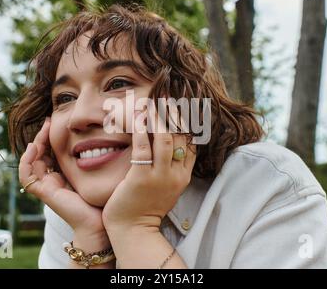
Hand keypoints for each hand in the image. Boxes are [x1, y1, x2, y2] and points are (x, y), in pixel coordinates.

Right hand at [18, 117, 104, 235]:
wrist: (99, 222)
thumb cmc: (101, 199)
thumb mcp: (96, 172)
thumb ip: (93, 158)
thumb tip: (101, 138)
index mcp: (63, 177)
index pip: (51, 153)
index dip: (51, 138)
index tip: (57, 122)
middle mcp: (52, 181)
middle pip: (39, 155)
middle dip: (42, 137)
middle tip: (49, 121)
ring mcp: (46, 187)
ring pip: (31, 163)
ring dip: (34, 145)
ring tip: (43, 130)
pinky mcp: (44, 193)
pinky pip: (26, 176)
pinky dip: (26, 161)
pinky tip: (34, 146)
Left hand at [102, 110, 196, 230]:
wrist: (134, 230)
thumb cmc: (146, 207)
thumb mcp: (167, 187)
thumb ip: (171, 167)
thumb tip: (170, 143)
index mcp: (183, 176)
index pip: (192, 143)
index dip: (187, 122)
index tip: (181, 105)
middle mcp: (176, 175)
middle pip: (181, 137)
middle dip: (174, 115)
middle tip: (166, 97)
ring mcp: (160, 177)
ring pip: (166, 139)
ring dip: (159, 118)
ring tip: (152, 103)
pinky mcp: (141, 178)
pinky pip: (143, 148)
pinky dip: (141, 130)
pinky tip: (138, 118)